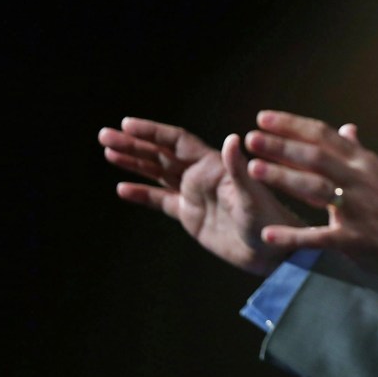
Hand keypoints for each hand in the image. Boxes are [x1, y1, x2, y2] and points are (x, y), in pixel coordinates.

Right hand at [98, 117, 302, 275]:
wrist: (272, 253)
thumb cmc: (269, 222)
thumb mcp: (252, 196)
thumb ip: (238, 169)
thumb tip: (231, 139)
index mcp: (213, 166)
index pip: (176, 142)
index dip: (152, 132)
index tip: (127, 123)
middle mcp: (201, 176)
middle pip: (161, 154)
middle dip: (134, 144)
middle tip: (104, 134)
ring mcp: (195, 195)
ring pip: (157, 174)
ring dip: (134, 163)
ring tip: (108, 152)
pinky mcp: (191, 216)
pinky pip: (162, 201)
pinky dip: (143, 195)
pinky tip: (122, 189)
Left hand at [244, 111, 377, 286]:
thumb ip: (360, 153)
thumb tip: (347, 129)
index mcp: (364, 163)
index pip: (324, 135)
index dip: (292, 125)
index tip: (263, 118)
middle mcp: (360, 180)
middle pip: (315, 156)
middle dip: (280, 146)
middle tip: (251, 138)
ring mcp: (357, 210)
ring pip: (314, 188)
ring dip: (282, 177)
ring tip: (253, 169)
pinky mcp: (354, 241)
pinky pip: (317, 236)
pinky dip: (292, 235)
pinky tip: (268, 234)